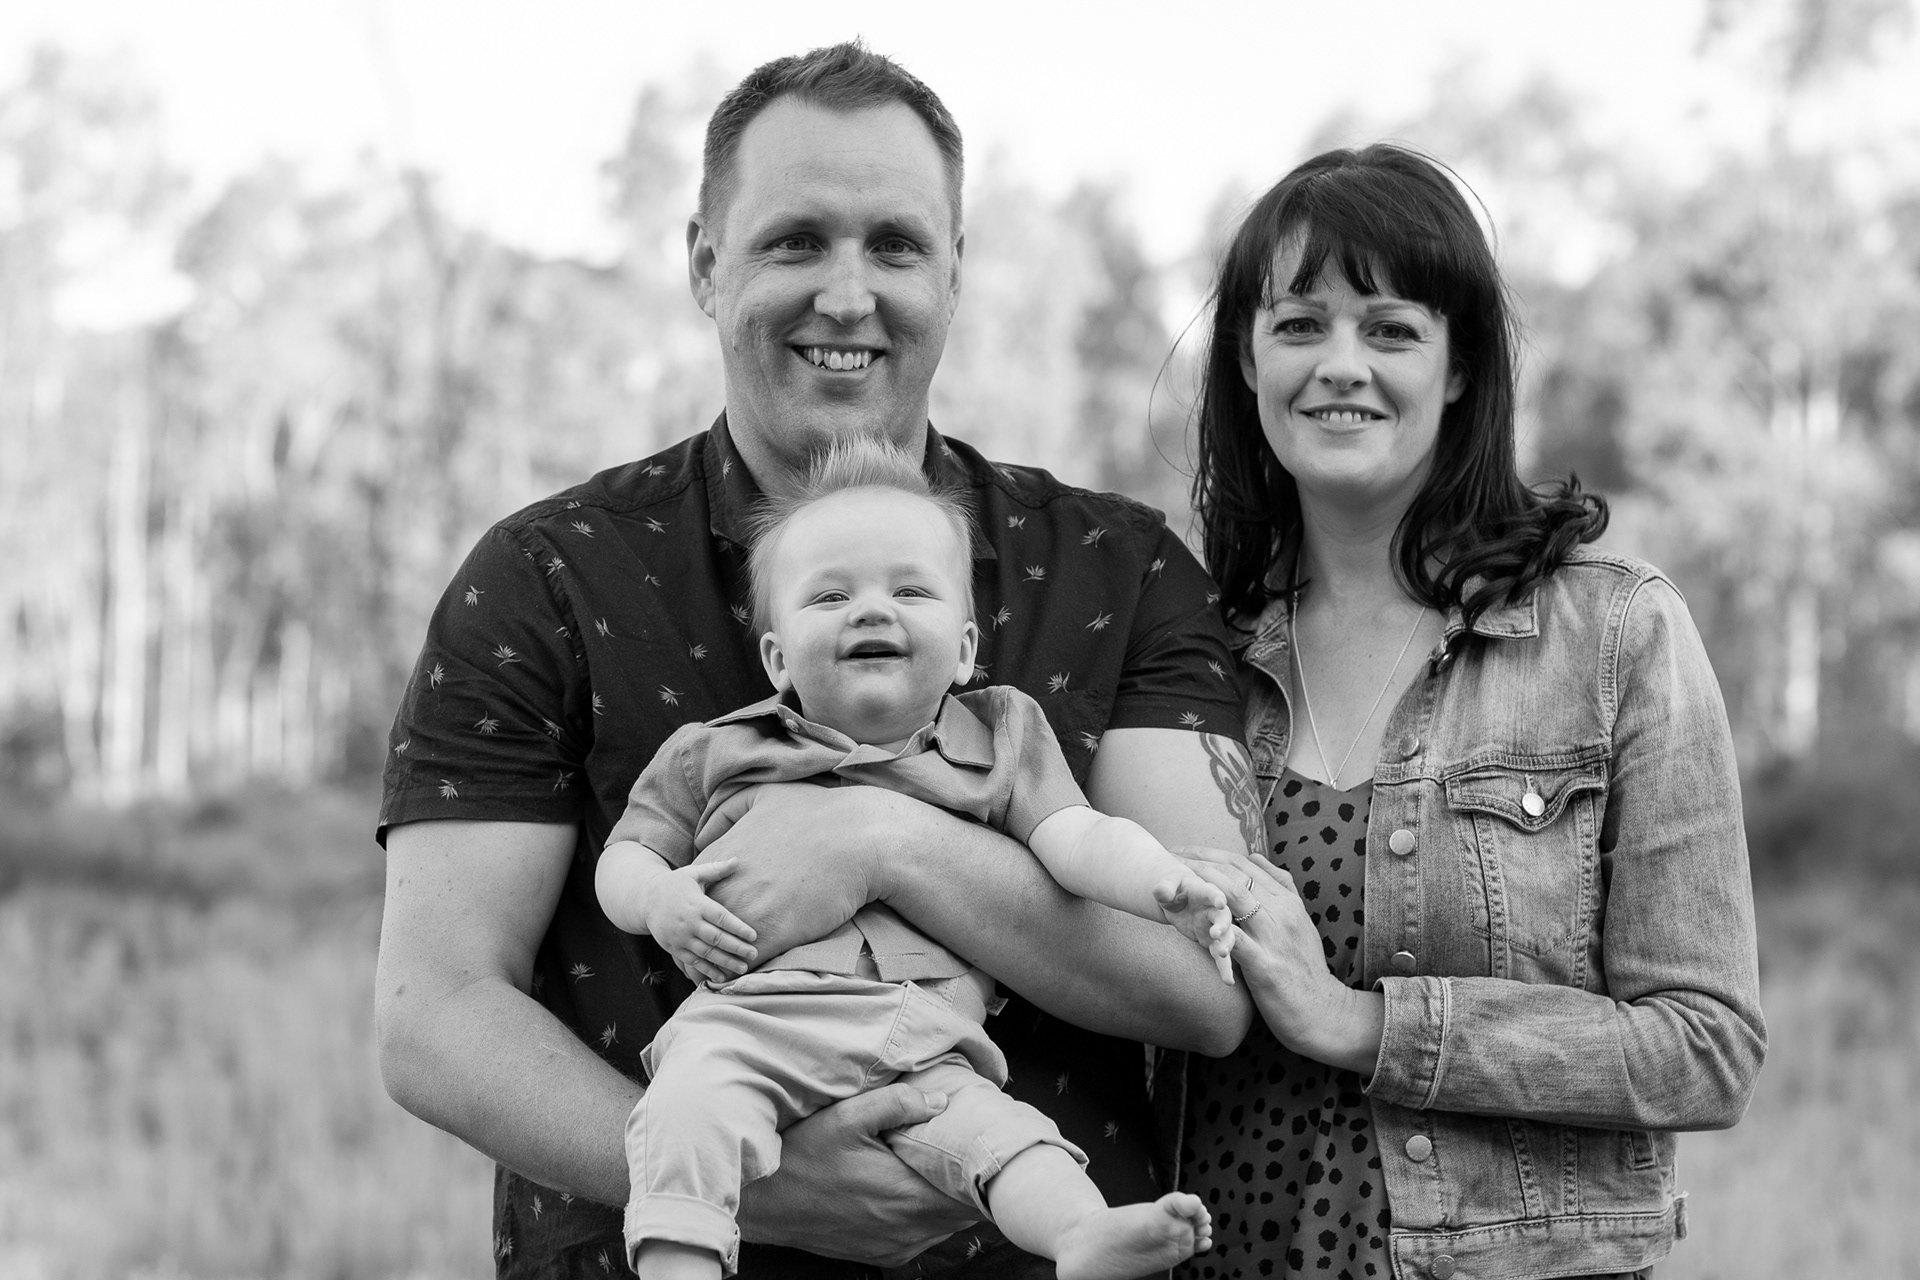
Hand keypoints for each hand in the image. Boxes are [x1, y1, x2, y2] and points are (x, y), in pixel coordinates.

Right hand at [642, 860, 757, 986]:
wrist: (645, 899)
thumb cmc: (675, 885)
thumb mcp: (693, 873)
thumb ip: (716, 870)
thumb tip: (737, 860)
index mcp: (697, 904)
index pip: (721, 918)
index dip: (738, 927)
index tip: (754, 936)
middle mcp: (689, 922)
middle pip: (716, 938)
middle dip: (736, 947)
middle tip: (754, 954)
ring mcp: (680, 937)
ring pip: (706, 953)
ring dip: (725, 962)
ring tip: (743, 968)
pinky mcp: (674, 948)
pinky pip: (693, 962)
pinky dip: (707, 970)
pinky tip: (722, 977)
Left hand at [698, 782, 902, 959]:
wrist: (856, 840)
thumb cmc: (816, 813)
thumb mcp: (764, 796)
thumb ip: (726, 811)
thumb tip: (703, 833)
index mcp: (720, 860)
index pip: (696, 896)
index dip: (704, 909)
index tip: (716, 916)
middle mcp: (726, 888)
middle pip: (702, 926)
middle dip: (707, 937)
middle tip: (720, 946)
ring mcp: (747, 913)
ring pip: (721, 949)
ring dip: (724, 958)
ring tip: (733, 964)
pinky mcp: (773, 935)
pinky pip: (746, 962)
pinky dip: (745, 969)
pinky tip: (752, 967)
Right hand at [738, 1083, 979, 1263]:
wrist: (762, 1203)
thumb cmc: (801, 1157)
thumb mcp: (846, 1118)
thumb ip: (897, 1104)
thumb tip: (941, 1101)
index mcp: (907, 1196)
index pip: (972, 1195)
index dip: (982, 1170)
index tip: (982, 1145)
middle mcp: (908, 1230)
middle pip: (964, 1212)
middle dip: (968, 1182)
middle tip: (965, 1149)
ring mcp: (895, 1247)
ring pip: (946, 1226)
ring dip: (947, 1200)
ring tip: (940, 1166)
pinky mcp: (882, 1255)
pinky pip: (922, 1237)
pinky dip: (926, 1216)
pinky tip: (912, 1189)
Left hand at [1152, 869, 1234, 983]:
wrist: (1178, 899)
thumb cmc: (1173, 888)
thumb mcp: (1167, 885)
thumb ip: (1164, 888)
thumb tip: (1161, 892)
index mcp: (1204, 891)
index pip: (1211, 893)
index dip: (1216, 897)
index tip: (1221, 902)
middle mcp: (1214, 910)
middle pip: (1223, 917)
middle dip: (1222, 925)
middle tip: (1216, 934)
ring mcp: (1215, 926)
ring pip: (1225, 937)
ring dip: (1226, 945)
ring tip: (1222, 954)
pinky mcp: (1211, 941)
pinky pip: (1220, 956)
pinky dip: (1224, 967)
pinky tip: (1228, 981)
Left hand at [1189, 854, 1382, 1072]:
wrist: (1321, 1011)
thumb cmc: (1305, 968)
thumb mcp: (1300, 921)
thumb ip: (1281, 888)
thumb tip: (1257, 858)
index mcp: (1287, 901)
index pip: (1245, 865)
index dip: (1211, 854)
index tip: (1184, 850)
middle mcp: (1282, 912)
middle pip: (1235, 874)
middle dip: (1199, 862)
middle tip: (1169, 858)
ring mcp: (1275, 938)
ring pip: (1236, 897)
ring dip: (1201, 884)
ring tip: (1173, 879)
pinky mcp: (1266, 967)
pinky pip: (1238, 942)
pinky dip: (1216, 929)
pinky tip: (1191, 920)